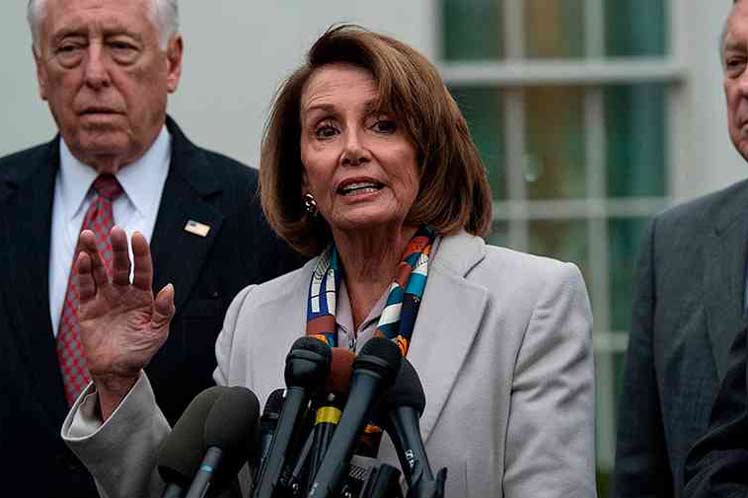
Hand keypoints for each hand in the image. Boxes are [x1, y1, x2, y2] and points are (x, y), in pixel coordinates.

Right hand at [76, 226, 174, 418]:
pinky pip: (85, 287)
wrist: (117, 371)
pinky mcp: (88, 307)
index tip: (137, 236)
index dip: (141, 253)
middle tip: (115, 231)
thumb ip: (164, 310)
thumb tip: (169, 287)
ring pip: (99, 271)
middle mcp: (123, 292)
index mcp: (143, 296)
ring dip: (93, 253)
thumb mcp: (158, 332)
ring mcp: (105, 298)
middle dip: (118, 248)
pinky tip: (82, 258)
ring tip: (88, 235)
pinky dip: (82, 273)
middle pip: (120, 265)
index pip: (143, 269)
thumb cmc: (140, 350)